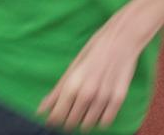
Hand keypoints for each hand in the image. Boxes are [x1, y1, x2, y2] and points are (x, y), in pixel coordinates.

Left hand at [38, 12, 145, 132]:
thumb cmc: (95, 49)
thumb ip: (57, 91)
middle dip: (69, 120)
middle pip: (71, 123)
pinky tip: (99, 111)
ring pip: (88, 125)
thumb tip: (41, 110)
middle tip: (72, 112)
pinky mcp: (119, 98)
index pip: (57, 117)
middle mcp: (87, 94)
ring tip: (86, 110)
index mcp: (72, 85)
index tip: (56, 117)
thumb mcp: (73, 68)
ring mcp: (104, 97)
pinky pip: (105, 122)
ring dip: (84, 121)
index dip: (54, 120)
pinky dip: (100, 120)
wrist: (122, 38)